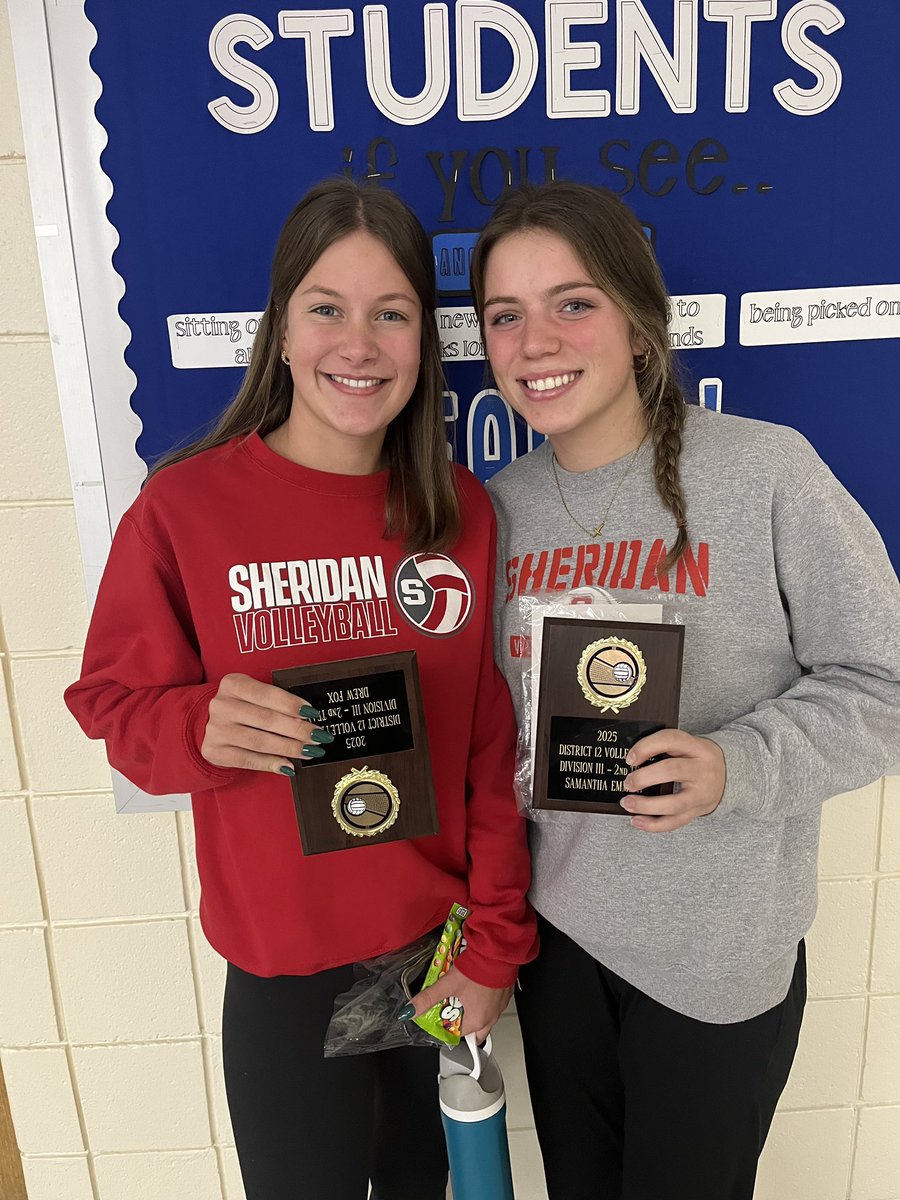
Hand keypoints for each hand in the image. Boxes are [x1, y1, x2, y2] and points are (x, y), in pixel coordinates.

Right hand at [201, 673, 330, 775]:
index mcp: (233, 684)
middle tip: (319, 736)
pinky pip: (248, 759)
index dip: (292, 704)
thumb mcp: (251, 696)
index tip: (313, 713)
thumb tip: (308, 717)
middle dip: (297, 730)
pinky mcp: (214, 751)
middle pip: (266, 719)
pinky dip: (271, 763)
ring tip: (310, 751)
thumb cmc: (240, 708)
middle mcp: (222, 705)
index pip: (267, 694)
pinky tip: (289, 766)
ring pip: (260, 741)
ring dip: (289, 748)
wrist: (205, 724)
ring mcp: (216, 729)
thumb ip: (274, 702)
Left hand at [404, 964, 512, 1042]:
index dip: (448, 1026)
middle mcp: (491, 1017)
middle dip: (464, 1023)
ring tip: (465, 995)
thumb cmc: (475, 971)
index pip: (459, 1034)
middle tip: (455, 1009)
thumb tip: (410, 1010)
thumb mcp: (447, 985)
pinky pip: (495, 1004)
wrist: (496, 953)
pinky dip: (486, 1000)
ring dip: (476, 1011)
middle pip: (475, 1031)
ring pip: (486, 1017)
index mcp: (477, 1020)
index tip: (443, 1015)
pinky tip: (478, 986)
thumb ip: (427, 999)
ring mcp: (500, 1006)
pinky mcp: (506, 994)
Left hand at [620, 729, 724, 832]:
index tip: (630, 758)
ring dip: (646, 806)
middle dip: (644, 777)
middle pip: (672, 771)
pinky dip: (654, 824)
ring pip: (674, 803)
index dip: (647, 746)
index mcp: (698, 747)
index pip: (671, 740)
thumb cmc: (699, 758)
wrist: (729, 775)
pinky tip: (637, 821)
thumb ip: (665, 747)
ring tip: (627, 804)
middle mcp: (702, 770)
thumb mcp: (688, 745)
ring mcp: (701, 794)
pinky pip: (675, 822)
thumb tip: (632, 758)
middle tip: (628, 783)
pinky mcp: (698, 811)